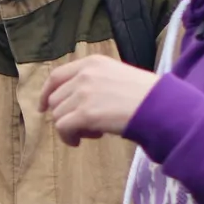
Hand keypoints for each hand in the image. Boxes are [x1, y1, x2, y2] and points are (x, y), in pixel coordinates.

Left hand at [40, 55, 160, 147]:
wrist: (159, 106)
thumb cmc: (144, 94)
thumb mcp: (116, 75)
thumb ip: (93, 82)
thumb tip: (70, 101)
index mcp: (92, 63)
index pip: (56, 76)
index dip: (46, 93)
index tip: (43, 107)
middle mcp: (84, 75)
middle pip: (55, 99)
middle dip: (64, 115)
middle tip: (83, 126)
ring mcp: (83, 93)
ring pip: (57, 115)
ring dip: (70, 127)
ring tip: (91, 132)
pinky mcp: (85, 113)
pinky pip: (62, 128)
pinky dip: (68, 138)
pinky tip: (81, 141)